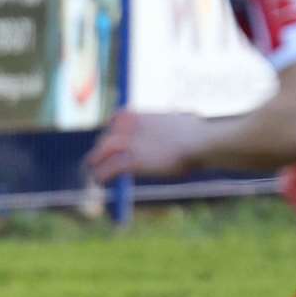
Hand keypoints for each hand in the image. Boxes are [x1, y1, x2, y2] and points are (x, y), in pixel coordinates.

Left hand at [84, 110, 210, 183]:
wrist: (200, 142)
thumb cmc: (200, 133)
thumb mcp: (183, 120)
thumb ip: (174, 120)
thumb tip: (185, 116)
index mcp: (142, 115)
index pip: (117, 118)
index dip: (112, 130)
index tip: (112, 139)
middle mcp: (131, 127)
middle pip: (107, 136)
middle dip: (102, 148)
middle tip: (97, 159)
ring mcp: (130, 144)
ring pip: (103, 152)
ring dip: (96, 162)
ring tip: (95, 174)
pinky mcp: (132, 161)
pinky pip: (109, 168)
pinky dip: (102, 175)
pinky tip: (100, 181)